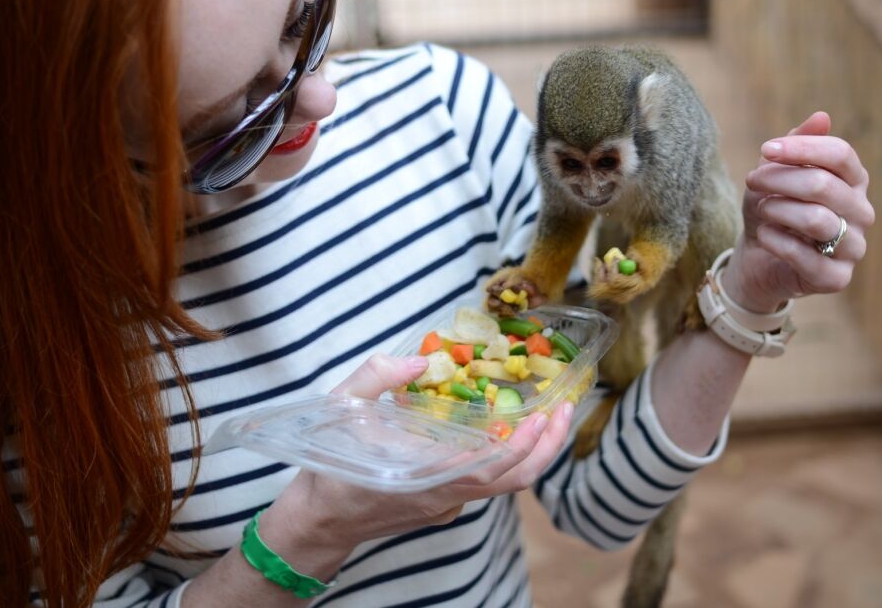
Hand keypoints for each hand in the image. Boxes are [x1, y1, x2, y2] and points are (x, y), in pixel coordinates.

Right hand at [262, 354, 573, 565]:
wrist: (317, 522)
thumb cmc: (329, 465)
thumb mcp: (342, 407)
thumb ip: (377, 376)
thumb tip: (420, 359)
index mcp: (426, 474)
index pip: (493, 468)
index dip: (526, 445)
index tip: (545, 415)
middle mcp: (446, 496)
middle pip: (514, 481)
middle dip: (547, 446)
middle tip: (565, 409)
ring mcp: (448, 506)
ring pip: (503, 485)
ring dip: (529, 451)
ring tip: (543, 413)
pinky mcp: (444, 506)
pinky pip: (484, 483)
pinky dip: (504, 456)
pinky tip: (501, 427)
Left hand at [721, 111, 874, 311]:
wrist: (757, 256)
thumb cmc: (772, 207)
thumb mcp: (776, 171)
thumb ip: (797, 144)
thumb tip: (821, 117)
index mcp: (854, 182)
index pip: (841, 155)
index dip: (802, 148)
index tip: (767, 149)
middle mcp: (861, 213)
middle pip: (824, 185)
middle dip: (780, 179)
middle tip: (752, 180)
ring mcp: (853, 247)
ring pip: (817, 220)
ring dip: (778, 209)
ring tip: (761, 208)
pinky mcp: (837, 278)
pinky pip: (806, 257)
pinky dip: (776, 241)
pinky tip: (764, 234)